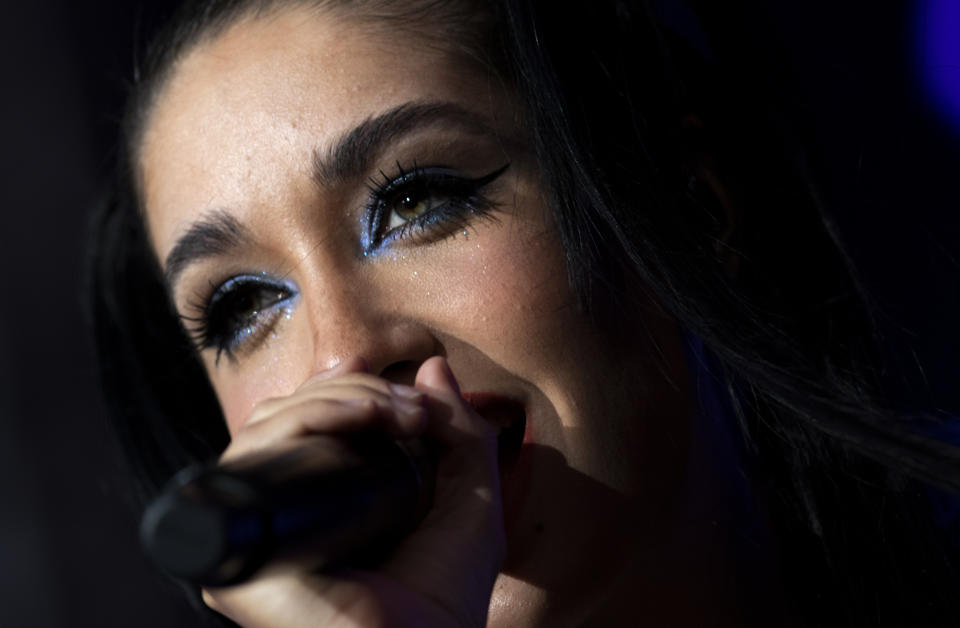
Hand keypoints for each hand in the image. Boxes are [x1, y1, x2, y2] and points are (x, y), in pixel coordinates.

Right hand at [200, 356, 504, 627]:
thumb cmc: (448, 600)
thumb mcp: (470, 501)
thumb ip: (459, 433)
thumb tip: (433, 367)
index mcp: (319, 504)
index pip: (304, 425)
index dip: (345, 393)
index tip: (406, 394)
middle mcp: (281, 518)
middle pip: (282, 416)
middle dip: (354, 392)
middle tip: (412, 408)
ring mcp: (257, 536)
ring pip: (266, 427)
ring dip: (339, 399)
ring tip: (398, 414)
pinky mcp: (241, 558)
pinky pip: (257, 462)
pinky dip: (309, 421)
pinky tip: (362, 423)